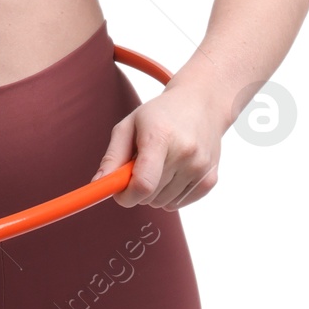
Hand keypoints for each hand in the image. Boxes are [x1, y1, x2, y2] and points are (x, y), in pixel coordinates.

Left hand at [90, 81, 221, 208]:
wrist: (201, 104)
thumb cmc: (159, 115)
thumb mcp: (128, 126)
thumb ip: (112, 156)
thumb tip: (98, 184)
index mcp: (160, 136)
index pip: (143, 183)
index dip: (126, 196)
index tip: (118, 193)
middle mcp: (185, 153)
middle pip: (150, 195)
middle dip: (136, 189)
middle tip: (138, 167)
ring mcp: (200, 167)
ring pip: (163, 202)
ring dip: (153, 192)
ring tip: (158, 164)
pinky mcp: (210, 179)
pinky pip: (179, 203)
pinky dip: (169, 194)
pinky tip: (173, 171)